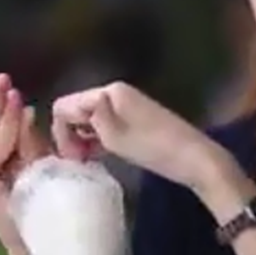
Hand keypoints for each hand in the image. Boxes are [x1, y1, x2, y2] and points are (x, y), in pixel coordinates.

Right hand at [51, 81, 230, 188]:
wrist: (195, 158)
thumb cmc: (153, 149)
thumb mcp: (114, 138)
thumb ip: (86, 121)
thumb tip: (66, 109)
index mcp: (108, 92)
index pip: (64, 106)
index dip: (61, 131)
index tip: (70, 157)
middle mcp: (116, 92)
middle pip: (76, 110)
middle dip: (70, 135)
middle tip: (77, 162)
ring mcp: (127, 105)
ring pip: (90, 119)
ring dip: (83, 139)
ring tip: (87, 162)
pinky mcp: (135, 119)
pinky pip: (105, 125)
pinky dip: (97, 139)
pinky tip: (99, 156)